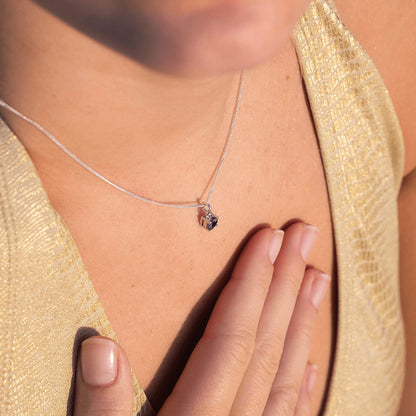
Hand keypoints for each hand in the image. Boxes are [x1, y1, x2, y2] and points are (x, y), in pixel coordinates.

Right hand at [74, 222, 329, 415]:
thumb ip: (100, 413)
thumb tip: (102, 346)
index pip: (232, 336)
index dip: (250, 283)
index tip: (267, 238)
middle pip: (266, 343)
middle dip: (284, 282)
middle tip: (303, 235)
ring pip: (289, 371)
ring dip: (303, 318)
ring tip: (316, 274)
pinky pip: (295, 412)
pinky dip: (306, 373)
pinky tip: (313, 348)